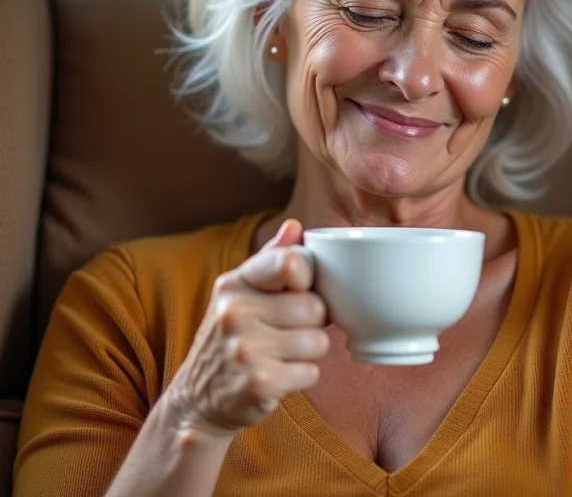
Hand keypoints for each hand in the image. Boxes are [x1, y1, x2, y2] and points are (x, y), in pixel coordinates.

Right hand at [164, 219, 328, 437]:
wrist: (197, 401)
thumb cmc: (231, 338)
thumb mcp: (242, 293)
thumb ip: (271, 259)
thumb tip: (295, 226)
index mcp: (234, 283)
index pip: (290, 262)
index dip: (307, 277)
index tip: (299, 289)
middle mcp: (235, 312)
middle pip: (315, 307)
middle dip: (311, 322)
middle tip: (288, 331)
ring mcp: (245, 349)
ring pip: (319, 341)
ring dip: (309, 352)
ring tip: (282, 354)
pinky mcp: (258, 383)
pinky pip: (312, 372)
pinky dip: (303, 376)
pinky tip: (279, 375)